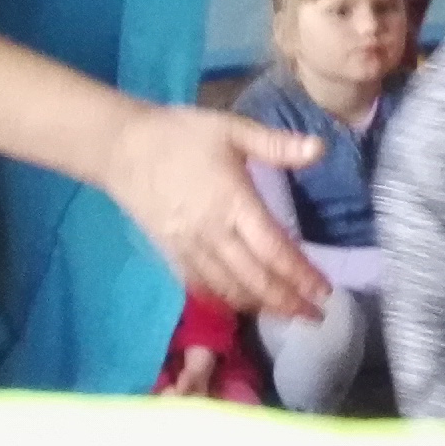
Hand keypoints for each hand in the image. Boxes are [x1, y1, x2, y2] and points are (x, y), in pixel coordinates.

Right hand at [105, 103, 332, 317]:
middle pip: (254, 278)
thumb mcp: (232, 129)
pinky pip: (200, 285)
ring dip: (259, 305)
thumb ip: (276, 144)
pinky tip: (242, 305)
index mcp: (233, 202)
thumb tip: (321, 147)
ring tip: (287, 314)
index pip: (273, 249)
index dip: (300, 274)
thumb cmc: (180, 134)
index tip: (324, 291)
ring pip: (228, 288)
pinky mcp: (170, 251)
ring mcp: (188, 246)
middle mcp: (212, 232)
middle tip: (315, 316)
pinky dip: (225, 300)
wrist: (120, 146)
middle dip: (286, 301)